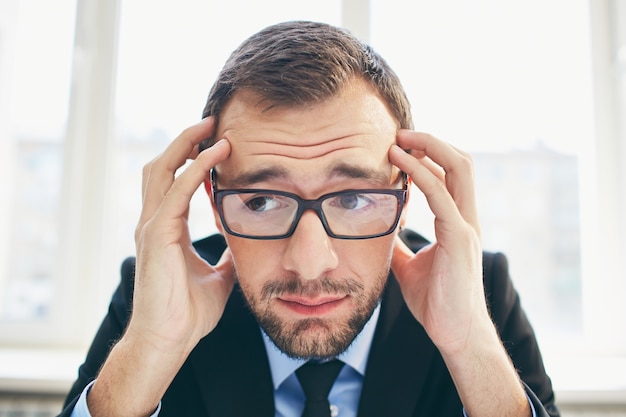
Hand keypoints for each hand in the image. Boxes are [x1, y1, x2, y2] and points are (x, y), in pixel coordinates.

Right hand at [128, 117, 234, 357]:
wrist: (169, 340)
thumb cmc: (187, 312)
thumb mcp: (218, 276)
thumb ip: (227, 256)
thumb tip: (242, 245)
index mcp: (166, 229)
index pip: (173, 181)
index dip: (189, 158)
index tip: (215, 142)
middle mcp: (154, 222)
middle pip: (162, 166)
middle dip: (184, 141)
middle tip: (211, 122)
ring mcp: (152, 227)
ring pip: (162, 169)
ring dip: (186, 145)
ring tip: (211, 127)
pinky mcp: (157, 235)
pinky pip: (177, 190)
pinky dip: (196, 169)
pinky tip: (215, 154)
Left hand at [388, 130, 487, 354]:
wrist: (454, 333)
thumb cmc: (436, 301)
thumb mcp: (409, 266)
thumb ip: (398, 245)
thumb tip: (380, 233)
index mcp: (458, 221)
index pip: (451, 174)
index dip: (429, 153)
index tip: (400, 145)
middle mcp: (466, 218)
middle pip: (460, 161)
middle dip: (431, 141)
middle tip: (399, 133)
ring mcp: (466, 226)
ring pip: (458, 169)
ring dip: (428, 148)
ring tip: (398, 139)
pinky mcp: (460, 239)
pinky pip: (442, 195)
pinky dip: (422, 174)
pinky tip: (401, 166)